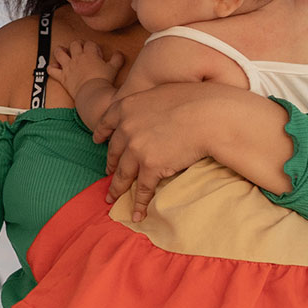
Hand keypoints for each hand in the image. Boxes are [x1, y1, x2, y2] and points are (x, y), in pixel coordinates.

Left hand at [47, 41, 122, 97]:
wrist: (92, 92)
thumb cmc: (103, 81)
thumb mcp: (114, 68)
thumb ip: (117, 59)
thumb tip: (119, 53)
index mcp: (90, 54)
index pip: (89, 44)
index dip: (92, 46)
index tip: (95, 53)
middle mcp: (77, 58)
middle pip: (74, 44)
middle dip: (77, 44)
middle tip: (79, 49)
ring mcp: (68, 66)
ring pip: (59, 53)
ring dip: (60, 51)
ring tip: (62, 51)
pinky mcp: (62, 76)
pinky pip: (52, 70)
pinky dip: (51, 68)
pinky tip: (54, 67)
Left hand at [93, 83, 224, 220]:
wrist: (209, 116)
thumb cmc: (194, 100)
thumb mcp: (161, 93)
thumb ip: (147, 104)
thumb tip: (148, 111)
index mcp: (127, 107)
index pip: (107, 122)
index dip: (101, 133)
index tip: (97, 140)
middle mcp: (126, 128)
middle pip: (114, 152)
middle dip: (110, 165)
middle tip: (107, 173)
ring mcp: (136, 148)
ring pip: (123, 174)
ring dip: (116, 189)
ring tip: (111, 198)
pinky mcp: (151, 166)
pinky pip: (143, 189)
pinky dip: (139, 204)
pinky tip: (136, 214)